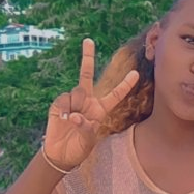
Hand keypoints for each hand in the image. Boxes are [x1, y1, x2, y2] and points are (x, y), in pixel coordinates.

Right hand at [44, 38, 138, 170]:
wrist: (61, 153)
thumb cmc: (80, 147)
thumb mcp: (89, 140)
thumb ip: (86, 127)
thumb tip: (74, 115)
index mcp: (101, 109)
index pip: (115, 95)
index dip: (125, 85)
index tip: (135, 74)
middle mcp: (87, 101)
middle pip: (87, 74)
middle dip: (87, 57)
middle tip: (88, 41)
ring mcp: (73, 101)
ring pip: (77, 92)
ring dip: (76, 106)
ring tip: (73, 121)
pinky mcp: (59, 104)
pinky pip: (64, 100)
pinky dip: (65, 109)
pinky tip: (64, 119)